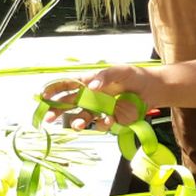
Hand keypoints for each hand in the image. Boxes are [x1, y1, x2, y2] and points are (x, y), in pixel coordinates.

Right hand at [40, 66, 163, 130]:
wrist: (152, 89)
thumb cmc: (134, 75)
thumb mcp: (119, 70)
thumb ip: (104, 76)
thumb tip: (90, 86)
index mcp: (89, 82)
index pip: (67, 85)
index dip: (54, 90)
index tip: (43, 96)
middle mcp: (91, 97)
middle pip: (69, 105)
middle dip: (57, 111)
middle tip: (48, 118)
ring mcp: (100, 109)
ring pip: (82, 118)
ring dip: (78, 122)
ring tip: (78, 125)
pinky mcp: (111, 119)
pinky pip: (101, 124)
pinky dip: (102, 123)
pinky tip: (109, 119)